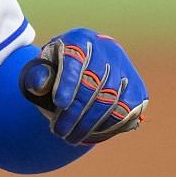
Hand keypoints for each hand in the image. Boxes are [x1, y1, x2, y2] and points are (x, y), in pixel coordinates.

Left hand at [19, 28, 148, 145]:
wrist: (86, 68)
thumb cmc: (59, 69)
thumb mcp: (43, 67)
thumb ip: (37, 75)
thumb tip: (40, 85)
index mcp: (80, 39)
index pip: (76, 59)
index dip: (68, 82)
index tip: (59, 104)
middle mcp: (108, 49)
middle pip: (94, 83)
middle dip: (76, 112)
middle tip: (59, 131)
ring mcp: (126, 69)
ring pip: (112, 100)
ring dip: (90, 124)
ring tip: (71, 137)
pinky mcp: (137, 88)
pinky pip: (127, 111)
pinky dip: (109, 126)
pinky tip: (91, 135)